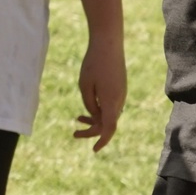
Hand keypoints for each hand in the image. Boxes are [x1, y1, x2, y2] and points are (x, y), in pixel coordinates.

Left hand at [72, 33, 125, 149]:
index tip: (94, 149)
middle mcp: (119, 101)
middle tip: (74, 133)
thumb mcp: (84, 85)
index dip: (102, 140)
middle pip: (108, 123)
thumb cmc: (93, 64)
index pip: (109, 128)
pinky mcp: (119, 90)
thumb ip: (89, 104)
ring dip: (94, 120)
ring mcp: (121, 95)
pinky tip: (87, 109)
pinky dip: (99, 111)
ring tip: (77, 120)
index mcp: (111, 102)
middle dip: (92, 131)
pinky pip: (110, 106)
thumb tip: (94, 115)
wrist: (108, 45)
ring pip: (109, 115)